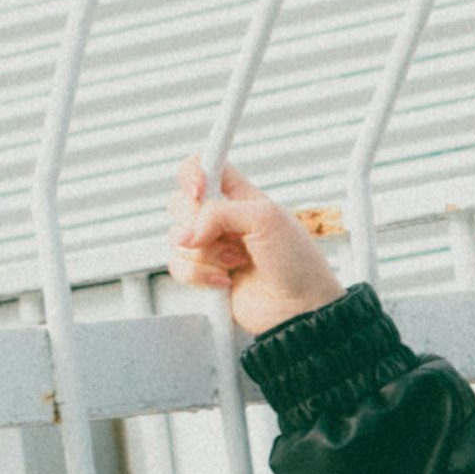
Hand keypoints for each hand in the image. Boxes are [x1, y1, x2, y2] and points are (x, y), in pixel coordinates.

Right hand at [170, 155, 346, 334]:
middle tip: (231, 237)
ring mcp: (209, 246)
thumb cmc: (297, 261)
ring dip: (208, 255)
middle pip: (179, 203)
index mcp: (238, 195)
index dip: (192, 173)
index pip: (202, 166)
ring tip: (237, 261)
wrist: (298, 307)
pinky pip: (178, 266)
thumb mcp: (267, 219)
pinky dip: (202, 275)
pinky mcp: (202, 273)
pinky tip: (226, 279)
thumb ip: (220, 213)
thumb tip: (188, 232)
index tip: (199, 190)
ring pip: (176, 238)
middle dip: (199, 224)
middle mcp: (220, 218)